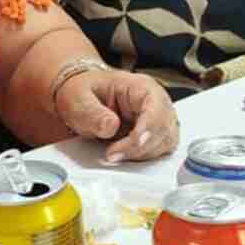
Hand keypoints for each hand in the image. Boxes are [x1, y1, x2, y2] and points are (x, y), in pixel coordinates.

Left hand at [54, 68, 178, 162]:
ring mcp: (158, 120)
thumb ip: (92, 113)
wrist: (85, 100)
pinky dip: (142, 157)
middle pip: (163, 130)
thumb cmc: (86, 93)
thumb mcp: (79, 98)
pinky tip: (124, 155)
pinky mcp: (155, 137)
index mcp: (141, 86)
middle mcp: (156, 102)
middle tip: (112, 155)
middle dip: (139, 147)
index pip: (155, 109)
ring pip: (164, 144)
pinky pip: (159, 152)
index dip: (145, 130)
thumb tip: (110, 127)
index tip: (127, 146)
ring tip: (114, 153)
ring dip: (141, 154)